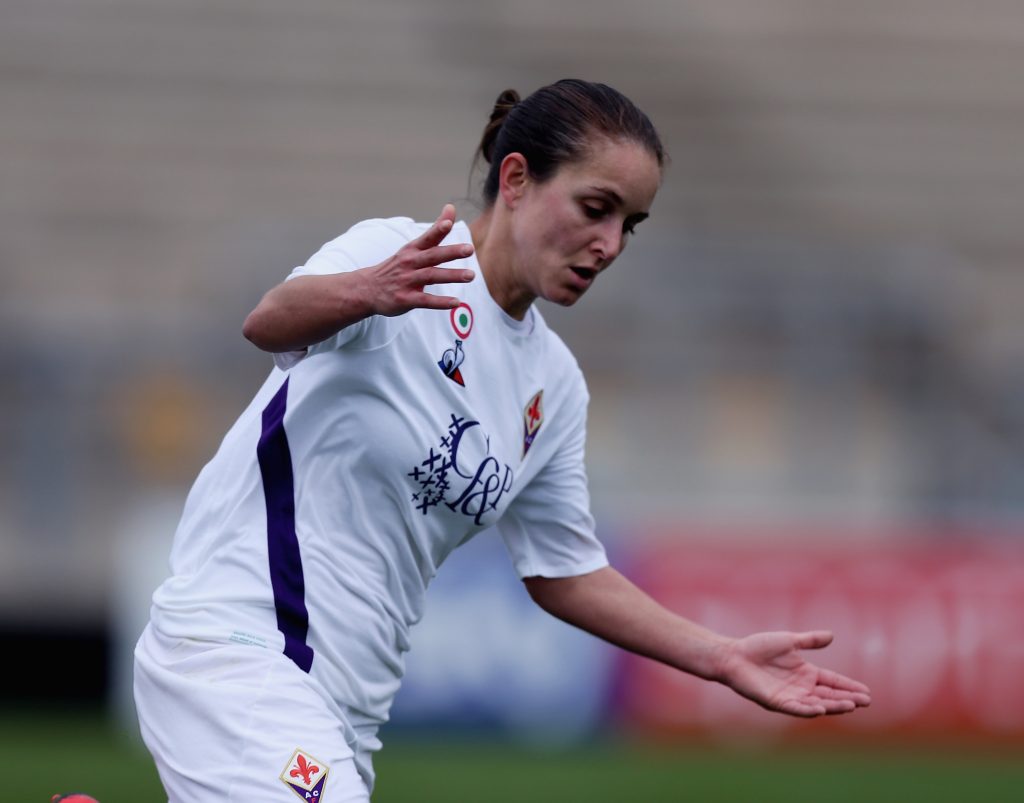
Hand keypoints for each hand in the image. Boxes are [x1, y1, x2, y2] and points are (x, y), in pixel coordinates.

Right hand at [364, 203, 475, 316]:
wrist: (368, 289)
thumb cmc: (398, 266)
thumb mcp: (413, 247)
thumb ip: (435, 230)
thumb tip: (451, 207)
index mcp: (413, 250)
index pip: (427, 237)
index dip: (437, 230)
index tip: (448, 222)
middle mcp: (410, 263)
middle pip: (432, 256)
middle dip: (451, 252)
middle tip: (469, 249)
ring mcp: (407, 281)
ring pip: (431, 276)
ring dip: (451, 275)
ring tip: (470, 275)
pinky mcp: (406, 299)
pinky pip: (425, 300)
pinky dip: (440, 302)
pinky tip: (456, 302)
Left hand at [716, 631, 870, 716]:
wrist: (734, 655)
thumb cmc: (758, 647)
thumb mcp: (789, 641)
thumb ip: (809, 641)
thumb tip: (831, 635)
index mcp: (806, 672)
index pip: (832, 681)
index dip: (848, 686)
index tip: (867, 692)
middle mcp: (801, 686)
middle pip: (829, 695)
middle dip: (847, 698)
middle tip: (865, 702)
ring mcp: (790, 695)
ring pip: (816, 703)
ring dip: (833, 705)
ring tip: (850, 705)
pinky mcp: (776, 702)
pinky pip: (795, 708)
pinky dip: (808, 709)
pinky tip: (820, 709)